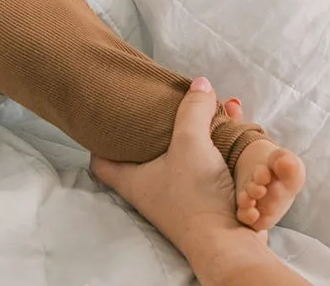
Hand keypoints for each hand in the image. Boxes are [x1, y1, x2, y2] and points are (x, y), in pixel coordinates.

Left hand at [91, 79, 250, 269]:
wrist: (232, 246)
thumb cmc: (197, 198)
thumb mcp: (191, 143)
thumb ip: (192, 109)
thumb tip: (199, 83)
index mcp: (131, 179)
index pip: (99, 159)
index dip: (98, 138)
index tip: (104, 117)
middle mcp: (148, 189)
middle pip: (140, 152)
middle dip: (150, 127)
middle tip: (152, 105)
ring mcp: (175, 198)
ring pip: (176, 157)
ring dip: (188, 134)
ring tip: (195, 110)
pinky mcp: (201, 202)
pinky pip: (201, 166)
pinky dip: (209, 148)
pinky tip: (223, 131)